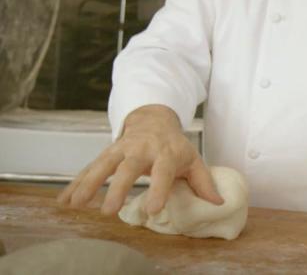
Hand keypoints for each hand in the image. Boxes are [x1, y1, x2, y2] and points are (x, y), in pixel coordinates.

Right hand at [57, 104, 222, 215]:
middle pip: (128, 167)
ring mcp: (122, 148)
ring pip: (103, 164)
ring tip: (75, 204)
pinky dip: (76, 183)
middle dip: (118, 188)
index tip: (153, 209)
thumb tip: (219, 202)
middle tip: (108, 211)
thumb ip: (203, 182)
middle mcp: (142, 148)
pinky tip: (64, 200)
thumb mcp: (193, 159)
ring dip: (88, 183)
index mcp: (166, 152)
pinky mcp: (107, 151)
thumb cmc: (175, 145)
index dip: (158, 189)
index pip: (163, 171)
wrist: (155, 118)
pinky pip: (90, 167)